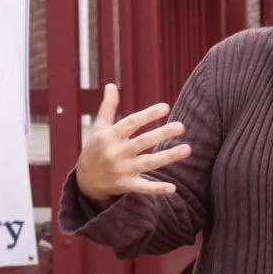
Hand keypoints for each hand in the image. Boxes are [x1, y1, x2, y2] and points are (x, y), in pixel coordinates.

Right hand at [74, 83, 189, 206]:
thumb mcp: (99, 127)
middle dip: (162, 133)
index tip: (165, 107)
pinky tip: (172, 188)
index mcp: (110, 136)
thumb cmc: (95, 148)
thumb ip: (108, 107)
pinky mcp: (125, 185)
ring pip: (148, 163)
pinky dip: (156, 189)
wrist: (85, 180)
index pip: (131, 123)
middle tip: (181, 126)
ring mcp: (121, 170)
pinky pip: (143, 187)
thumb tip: (111, 84)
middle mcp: (116, 152)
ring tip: (187, 149)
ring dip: (168, 156)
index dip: (148, 115)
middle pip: (143, 142)